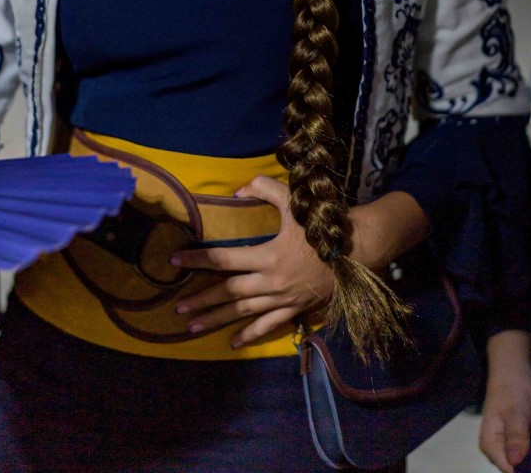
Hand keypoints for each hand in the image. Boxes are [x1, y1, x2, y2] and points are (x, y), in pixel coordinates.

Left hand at [169, 175, 332, 348]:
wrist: (355, 250)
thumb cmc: (321, 225)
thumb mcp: (293, 200)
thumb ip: (264, 189)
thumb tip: (238, 190)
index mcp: (268, 255)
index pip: (224, 259)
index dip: (198, 259)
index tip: (175, 260)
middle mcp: (271, 281)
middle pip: (229, 292)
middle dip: (201, 299)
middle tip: (177, 307)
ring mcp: (283, 298)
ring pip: (243, 312)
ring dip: (217, 319)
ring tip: (192, 327)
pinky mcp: (295, 308)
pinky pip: (269, 325)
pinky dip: (250, 335)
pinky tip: (232, 342)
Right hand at [479, 331, 530, 472]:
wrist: (518, 363)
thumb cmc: (513, 385)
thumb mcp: (515, 410)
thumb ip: (516, 436)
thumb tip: (515, 463)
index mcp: (490, 444)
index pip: (509, 470)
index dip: (527, 470)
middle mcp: (499, 448)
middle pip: (518, 468)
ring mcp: (512, 443)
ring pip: (527, 461)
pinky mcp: (524, 437)